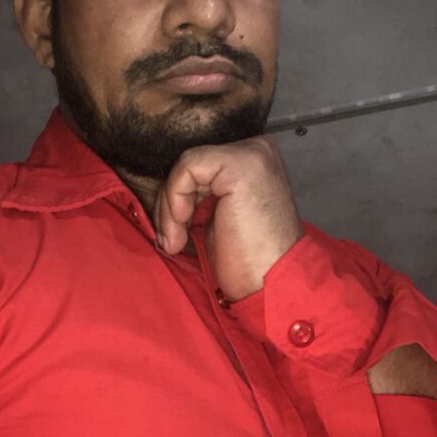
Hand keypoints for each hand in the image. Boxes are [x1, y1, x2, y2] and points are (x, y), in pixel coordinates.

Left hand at [153, 137, 304, 300]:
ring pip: (186, 167)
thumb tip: (164, 191)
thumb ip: (201, 194)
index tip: (174, 234)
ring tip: (175, 242)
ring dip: (170, 209)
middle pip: (192, 165)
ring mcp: (252, 155)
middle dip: (171, 204)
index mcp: (255, 161)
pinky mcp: (240, 166)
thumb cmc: (248, 260)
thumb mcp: (220, 215)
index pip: (202, 167)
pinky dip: (175, 200)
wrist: (272, 285)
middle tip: (170, 241)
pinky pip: (188, 169)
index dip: (180, 198)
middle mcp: (258, 151)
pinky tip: (183, 229)